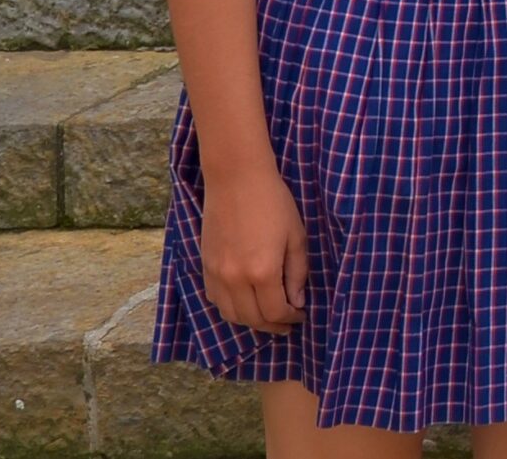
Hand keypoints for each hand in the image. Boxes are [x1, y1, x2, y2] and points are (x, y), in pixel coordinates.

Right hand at [200, 166, 307, 332]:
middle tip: (287, 324)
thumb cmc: (273, 203)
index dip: (291, 318)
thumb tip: (296, 301)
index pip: (275, 312)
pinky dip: (231, 308)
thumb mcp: (296, 236)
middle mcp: (235, 279)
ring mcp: (216, 274)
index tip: (301, 315)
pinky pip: (215, 300)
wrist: (237, 180)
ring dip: (250, 321)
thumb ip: (297, 273)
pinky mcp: (205, 266)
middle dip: (273, 326)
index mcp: (262, 272)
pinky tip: (245, 302)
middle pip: (252, 319)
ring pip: (230, 314)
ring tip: (268, 317)